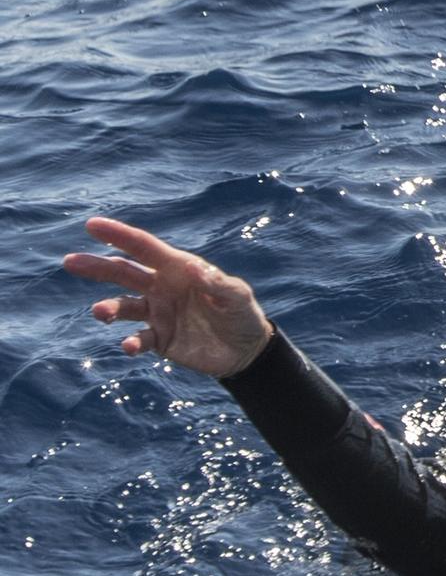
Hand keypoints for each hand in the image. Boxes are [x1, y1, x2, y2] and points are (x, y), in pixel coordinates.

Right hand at [64, 218, 273, 378]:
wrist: (245, 350)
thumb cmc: (242, 314)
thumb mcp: (237, 296)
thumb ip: (219, 284)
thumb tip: (197, 271)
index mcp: (177, 268)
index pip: (143, 247)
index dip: (118, 235)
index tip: (92, 225)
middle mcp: (161, 287)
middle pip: (123, 272)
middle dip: (97, 266)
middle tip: (70, 261)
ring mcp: (157, 313)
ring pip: (124, 306)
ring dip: (109, 308)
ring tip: (99, 312)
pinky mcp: (159, 339)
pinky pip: (139, 338)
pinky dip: (131, 342)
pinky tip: (129, 345)